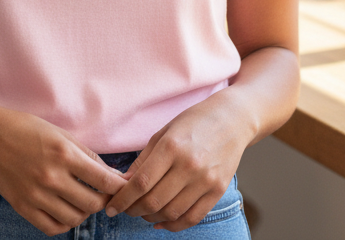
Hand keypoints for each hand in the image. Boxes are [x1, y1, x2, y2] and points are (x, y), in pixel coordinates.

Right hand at [0, 106, 127, 235]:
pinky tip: (66, 211)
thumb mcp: (62, 135)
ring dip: (84, 212)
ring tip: (83, 201)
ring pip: (75, 218)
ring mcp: (36, 195)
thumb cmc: (27, 130)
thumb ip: (88, 156)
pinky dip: (65, 223)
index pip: (104, 180)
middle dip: (104, 201)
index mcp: (64, 154)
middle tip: (103, 195)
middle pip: (93, 203)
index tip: (124, 187)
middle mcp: (51, 177)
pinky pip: (52, 227)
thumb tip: (113, 176)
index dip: (119, 187)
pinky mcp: (23, 207)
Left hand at [103, 97, 253, 231]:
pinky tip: (162, 221)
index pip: (141, 183)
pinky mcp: (218, 190)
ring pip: (171, 212)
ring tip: (143, 213)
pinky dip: (174, 225)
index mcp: (172, 147)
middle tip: (125, 210)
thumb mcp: (164, 132)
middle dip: (133, 210)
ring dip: (151, 218)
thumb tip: (123, 184)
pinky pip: (193, 217)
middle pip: (154, 201)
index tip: (111, 207)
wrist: (234, 119)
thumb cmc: (195, 121)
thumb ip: (144, 159)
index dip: (122, 199)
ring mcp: (206, 180)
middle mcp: (189, 165)